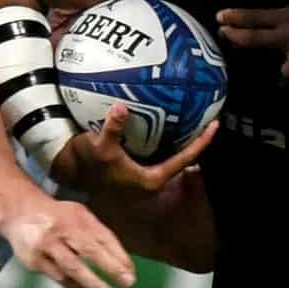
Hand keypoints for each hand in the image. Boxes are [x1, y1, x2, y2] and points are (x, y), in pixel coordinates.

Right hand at [5, 198, 135, 287]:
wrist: (18, 213)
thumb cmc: (59, 218)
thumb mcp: (79, 216)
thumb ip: (98, 234)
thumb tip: (123, 264)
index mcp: (77, 216)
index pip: (102, 236)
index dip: (118, 255)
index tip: (131, 272)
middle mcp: (61, 229)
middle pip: (88, 249)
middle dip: (110, 267)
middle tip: (128, 283)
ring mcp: (47, 245)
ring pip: (72, 268)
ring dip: (92, 284)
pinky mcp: (35, 261)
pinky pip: (60, 278)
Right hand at [51, 104, 216, 192]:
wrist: (73, 171)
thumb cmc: (89, 164)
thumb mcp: (99, 147)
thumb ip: (112, 130)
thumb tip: (121, 109)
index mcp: (152, 179)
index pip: (185, 159)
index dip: (201, 142)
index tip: (215, 125)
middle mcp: (154, 178)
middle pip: (184, 157)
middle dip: (196, 137)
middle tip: (210, 113)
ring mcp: (148, 173)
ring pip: (172, 152)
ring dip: (182, 135)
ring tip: (195, 112)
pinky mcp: (140, 166)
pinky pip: (160, 147)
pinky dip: (167, 133)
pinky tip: (167, 114)